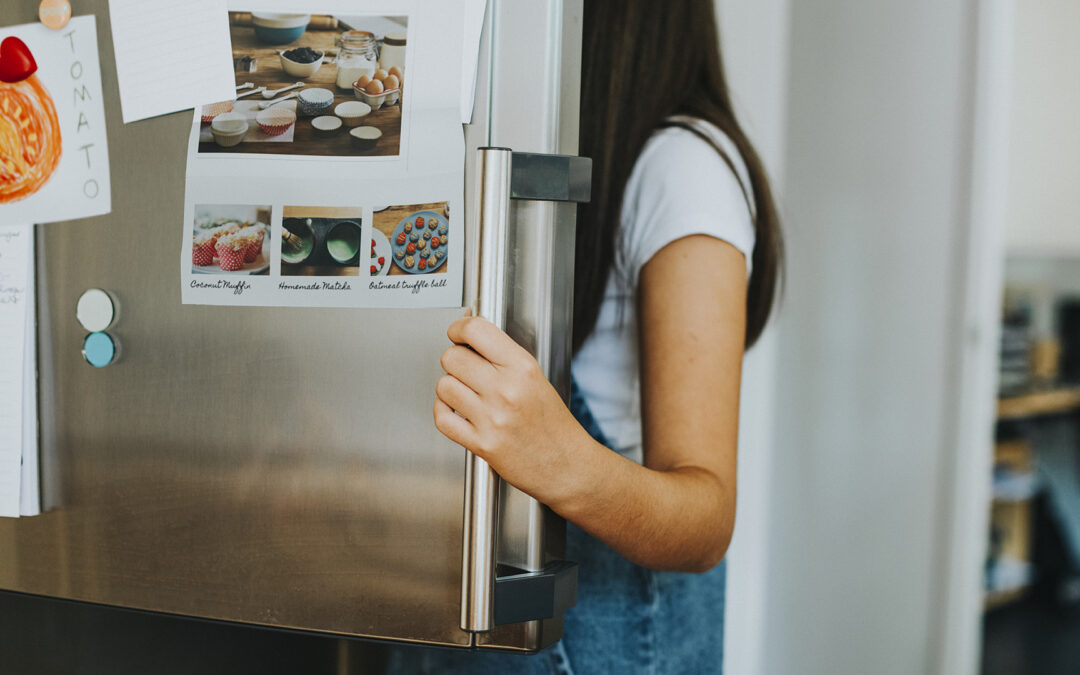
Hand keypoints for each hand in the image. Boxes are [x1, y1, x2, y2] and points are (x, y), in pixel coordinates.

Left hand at [434, 315, 589, 506]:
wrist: (567, 466)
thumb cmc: (554, 424)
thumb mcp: (537, 378)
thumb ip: (504, 357)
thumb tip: (469, 335)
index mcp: (523, 368)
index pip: (476, 331)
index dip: (459, 328)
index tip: (457, 332)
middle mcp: (506, 390)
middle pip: (453, 357)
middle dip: (455, 360)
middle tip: (464, 368)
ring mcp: (492, 418)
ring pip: (444, 385)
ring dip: (450, 388)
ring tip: (465, 393)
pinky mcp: (482, 444)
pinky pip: (442, 418)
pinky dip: (443, 412)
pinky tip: (456, 411)